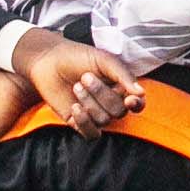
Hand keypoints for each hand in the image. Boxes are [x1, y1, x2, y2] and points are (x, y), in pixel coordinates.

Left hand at [13, 30, 144, 132]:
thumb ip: (123, 75)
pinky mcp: (78, 123)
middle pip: (118, 111)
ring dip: (89, 102)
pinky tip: (74, 107)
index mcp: (120, 87)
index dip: (136, 104)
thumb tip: (141, 93)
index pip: (137, 103)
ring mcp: (94, 114)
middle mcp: (110, 103)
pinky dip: (84, 122)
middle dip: (102, 94)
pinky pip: (91, 134)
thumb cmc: (77, 56)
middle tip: (85, 77)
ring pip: (103, 120)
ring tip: (76, 86)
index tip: (129, 99)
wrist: (47, 61)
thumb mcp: (103, 59)